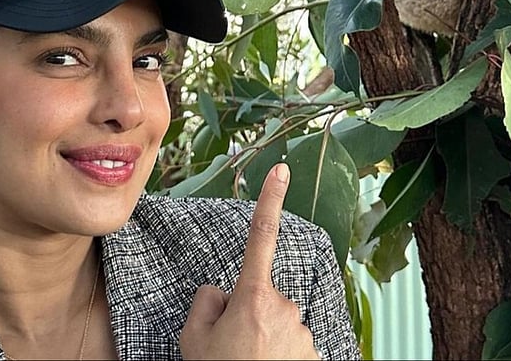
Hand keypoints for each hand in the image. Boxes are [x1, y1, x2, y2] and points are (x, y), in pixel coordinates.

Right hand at [180, 163, 319, 359]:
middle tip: (230, 349)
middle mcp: (285, 307)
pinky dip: (278, 356)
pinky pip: (291, 344)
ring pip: (278, 323)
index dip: (270, 200)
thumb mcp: (194, 341)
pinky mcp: (316, 350)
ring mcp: (303, 329)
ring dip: (263, 339)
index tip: (282, 168)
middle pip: (260, 297)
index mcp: (254, 297)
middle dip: (246, 315)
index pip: (260, 237)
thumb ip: (206, 304)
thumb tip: (221, 292)